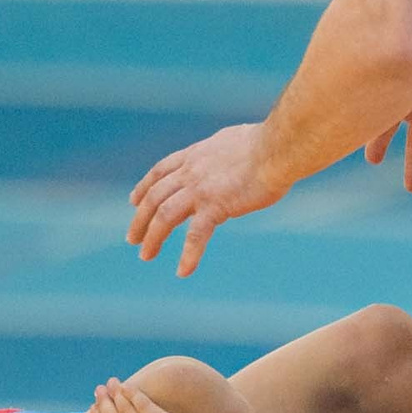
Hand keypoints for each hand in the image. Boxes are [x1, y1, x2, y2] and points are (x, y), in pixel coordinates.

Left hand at [128, 122, 291, 277]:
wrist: (279, 147)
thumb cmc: (270, 143)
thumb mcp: (236, 141)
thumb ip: (225, 152)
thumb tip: (231, 155)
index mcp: (197, 154)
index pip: (161, 170)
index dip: (144, 187)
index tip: (134, 201)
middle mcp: (192, 170)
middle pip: (155, 195)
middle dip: (140, 218)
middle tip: (132, 238)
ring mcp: (201, 188)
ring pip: (165, 215)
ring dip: (153, 237)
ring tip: (146, 255)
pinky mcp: (216, 206)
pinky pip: (195, 235)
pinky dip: (188, 255)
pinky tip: (183, 271)